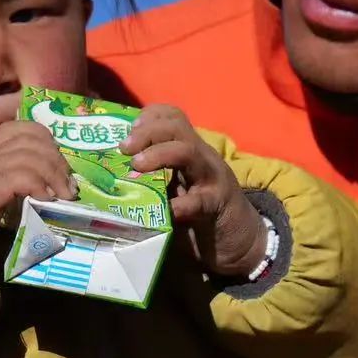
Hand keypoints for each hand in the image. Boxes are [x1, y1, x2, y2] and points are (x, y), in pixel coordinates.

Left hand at [122, 104, 268, 277]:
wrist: (243, 240)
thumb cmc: (202, 214)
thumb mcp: (180, 187)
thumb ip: (158, 177)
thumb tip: (114, 175)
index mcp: (191, 150)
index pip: (172, 117)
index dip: (148, 117)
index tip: (127, 130)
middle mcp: (202, 157)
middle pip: (177, 127)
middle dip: (147, 132)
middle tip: (124, 149)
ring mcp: (212, 178)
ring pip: (188, 151)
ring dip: (159, 155)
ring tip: (137, 166)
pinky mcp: (218, 205)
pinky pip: (197, 200)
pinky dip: (178, 204)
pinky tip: (164, 211)